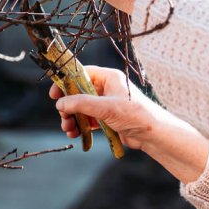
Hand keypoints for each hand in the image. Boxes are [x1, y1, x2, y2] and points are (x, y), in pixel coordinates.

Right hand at [50, 65, 208, 183]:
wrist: (154, 135)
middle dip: (68, 106)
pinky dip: (80, 126)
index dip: (66, 83)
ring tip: (68, 129)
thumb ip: (81, 104)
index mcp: (109, 77)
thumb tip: (60, 103)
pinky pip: (88, 119)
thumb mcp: (105, 107)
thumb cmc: (135, 115)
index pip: (81, 74)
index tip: (54, 94)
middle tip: (62, 117)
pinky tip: (76, 134)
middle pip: (78, 93)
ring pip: (82, 108)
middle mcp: (107, 88)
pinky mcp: (107, 118)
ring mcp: (107, 104)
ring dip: (72, 118)